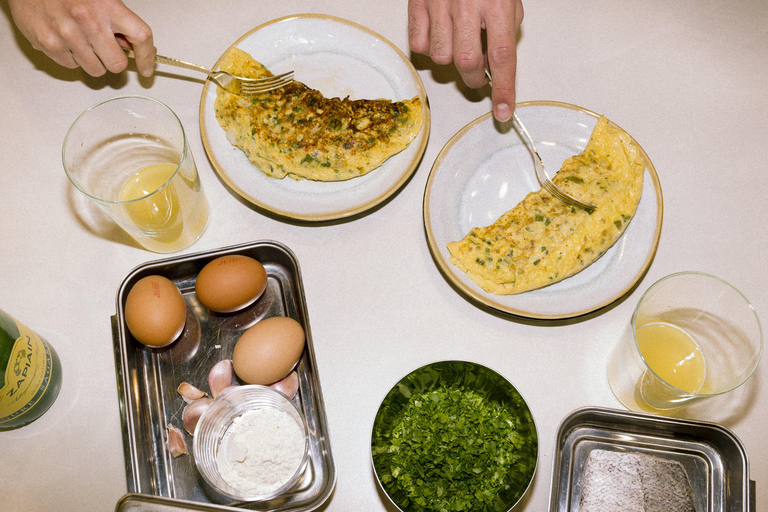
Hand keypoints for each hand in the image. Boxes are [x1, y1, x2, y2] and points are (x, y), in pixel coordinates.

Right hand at [8, 0, 155, 76]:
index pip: (141, 36)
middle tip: (108, 50)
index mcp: (106, 6)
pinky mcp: (49, 44)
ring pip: (96, 70)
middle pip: (117, 63)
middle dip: (115, 60)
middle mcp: (88, 20)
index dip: (147, 57)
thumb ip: (118, 22)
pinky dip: (73, 58)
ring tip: (84, 41)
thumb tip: (133, 47)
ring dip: (94, 61)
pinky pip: (72, 66)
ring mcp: (66, 34)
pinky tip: (67, 40)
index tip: (147, 68)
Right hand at [408, 0, 522, 121]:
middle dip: (474, 79)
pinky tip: (439, 33)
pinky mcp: (417, 3)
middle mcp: (467, 5)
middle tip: (478, 76)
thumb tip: (494, 64)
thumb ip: (505, 29)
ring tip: (457, 44)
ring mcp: (439, 4)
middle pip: (467, 62)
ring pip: (440, 58)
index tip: (503, 112)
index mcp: (497, 3)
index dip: (504, 89)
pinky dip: (428, 48)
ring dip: (450, 61)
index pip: (502, 57)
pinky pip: (419, 44)